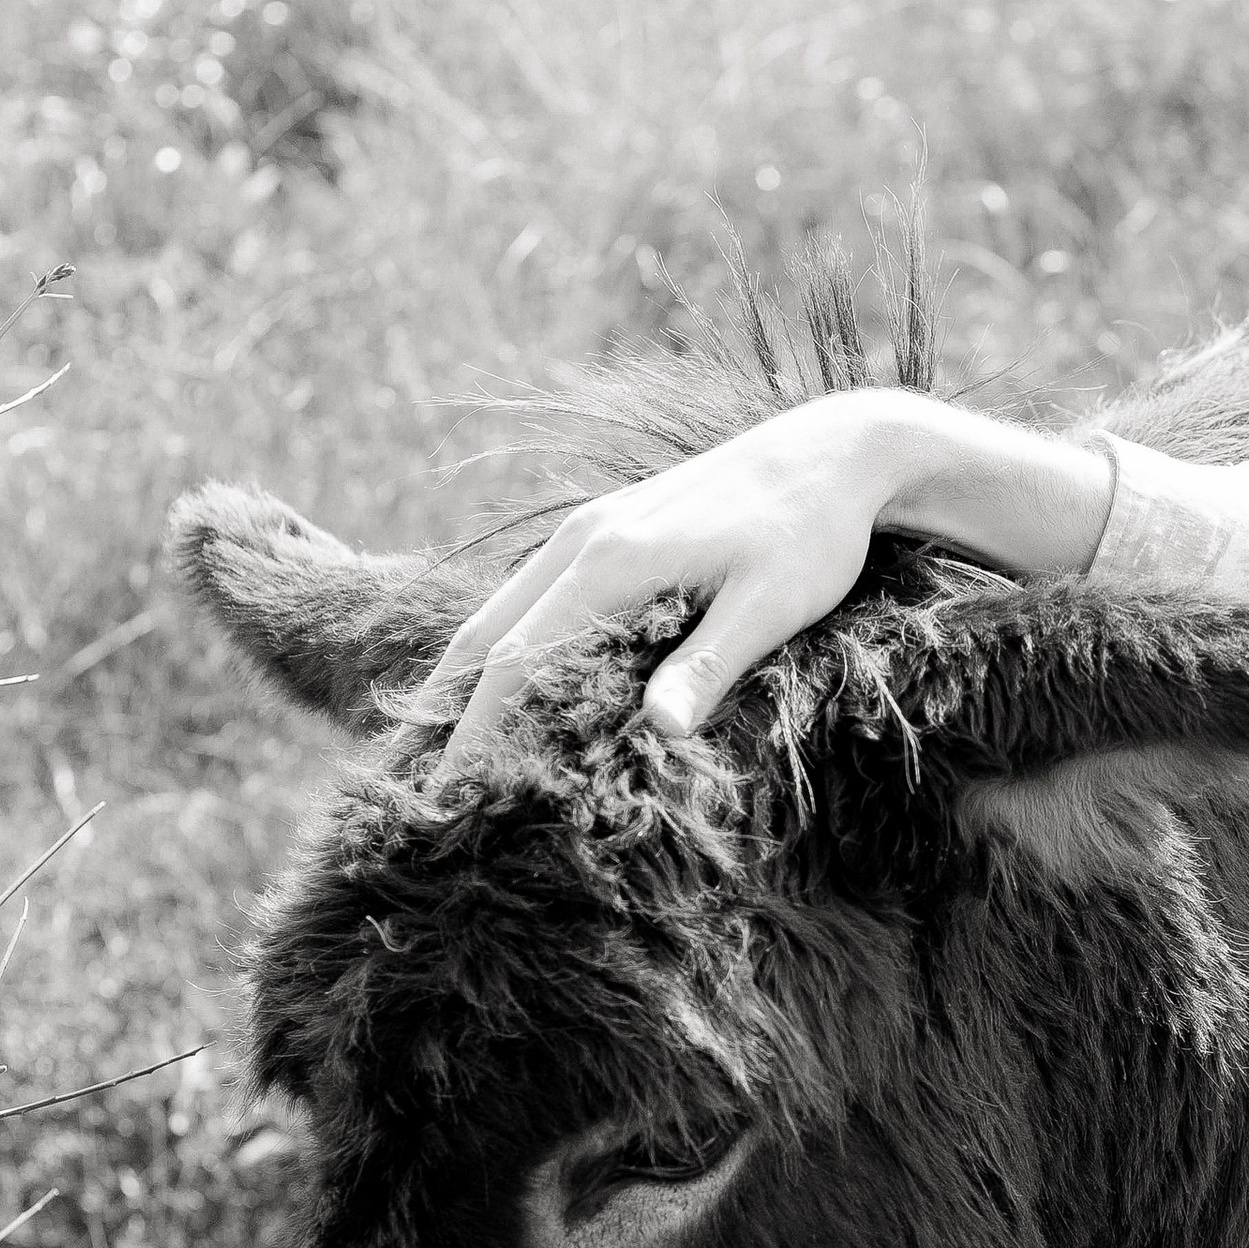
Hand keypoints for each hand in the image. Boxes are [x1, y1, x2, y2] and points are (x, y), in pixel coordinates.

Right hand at [414, 388, 1117, 763]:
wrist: (834, 451)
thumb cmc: (813, 534)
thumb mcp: (772, 604)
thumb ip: (711, 663)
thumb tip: (661, 729)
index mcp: (612, 561)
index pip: (518, 664)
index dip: (477, 733)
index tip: (449, 795)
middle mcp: (582, 540)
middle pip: (484, 637)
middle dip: (444, 714)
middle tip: (414, 790)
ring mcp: (588, 530)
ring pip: (497, 612)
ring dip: (457, 680)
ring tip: (429, 748)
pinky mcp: (606, 529)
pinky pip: (526, 595)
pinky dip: (494, 646)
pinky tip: (490, 686)